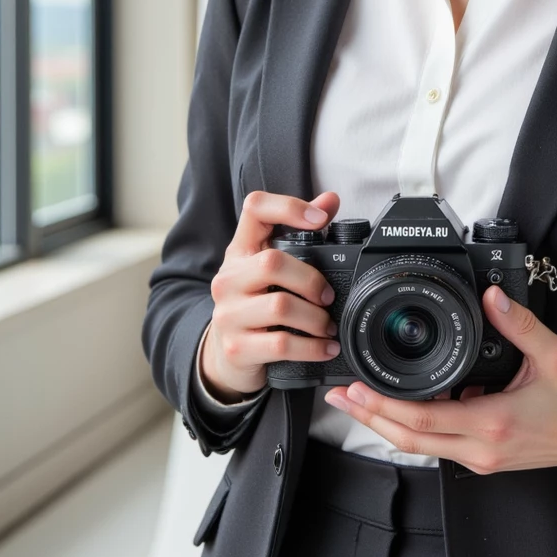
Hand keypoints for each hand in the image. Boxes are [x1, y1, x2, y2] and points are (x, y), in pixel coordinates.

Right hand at [202, 187, 342, 400]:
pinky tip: (326, 348)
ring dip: (316, 318)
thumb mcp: (269, 268)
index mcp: (240, 251)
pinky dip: (312, 348)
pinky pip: (282, 344)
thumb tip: (330, 200)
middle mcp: (228, 279)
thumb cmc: (255, 304)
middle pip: (272, 262)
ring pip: (280, 306)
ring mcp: (228, 314)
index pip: (254, 209)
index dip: (288, 207)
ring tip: (329, 326)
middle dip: (311, 280)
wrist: (225, 356)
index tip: (319, 219)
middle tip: (329, 297)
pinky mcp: (237, 347)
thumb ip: (301, 233)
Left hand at [322, 282, 556, 472]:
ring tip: (356, 400)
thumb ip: (519, 323)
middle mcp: (482, 448)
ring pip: (420, 446)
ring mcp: (481, 459)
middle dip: (368, 417)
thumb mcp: (554, 354)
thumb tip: (491, 295)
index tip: (357, 387)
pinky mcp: (484, 459)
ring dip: (385, 424)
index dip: (385, 405)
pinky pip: (438, 444)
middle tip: (339, 396)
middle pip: (409, 438)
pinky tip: (396, 409)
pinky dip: (412, 427)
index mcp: (495, 422)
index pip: (425, 418)